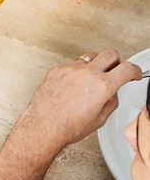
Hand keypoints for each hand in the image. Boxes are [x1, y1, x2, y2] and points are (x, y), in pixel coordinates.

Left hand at [16, 49, 141, 161]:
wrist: (44, 126)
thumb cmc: (68, 126)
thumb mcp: (100, 119)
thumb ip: (110, 101)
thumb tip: (112, 93)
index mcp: (102, 86)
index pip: (127, 69)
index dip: (135, 70)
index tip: (134, 73)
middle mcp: (87, 73)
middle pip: (110, 53)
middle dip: (117, 61)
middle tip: (115, 71)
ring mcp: (71, 69)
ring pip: (90, 57)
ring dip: (95, 65)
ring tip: (91, 79)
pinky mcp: (57, 69)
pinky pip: (72, 65)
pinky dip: (76, 73)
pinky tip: (72, 86)